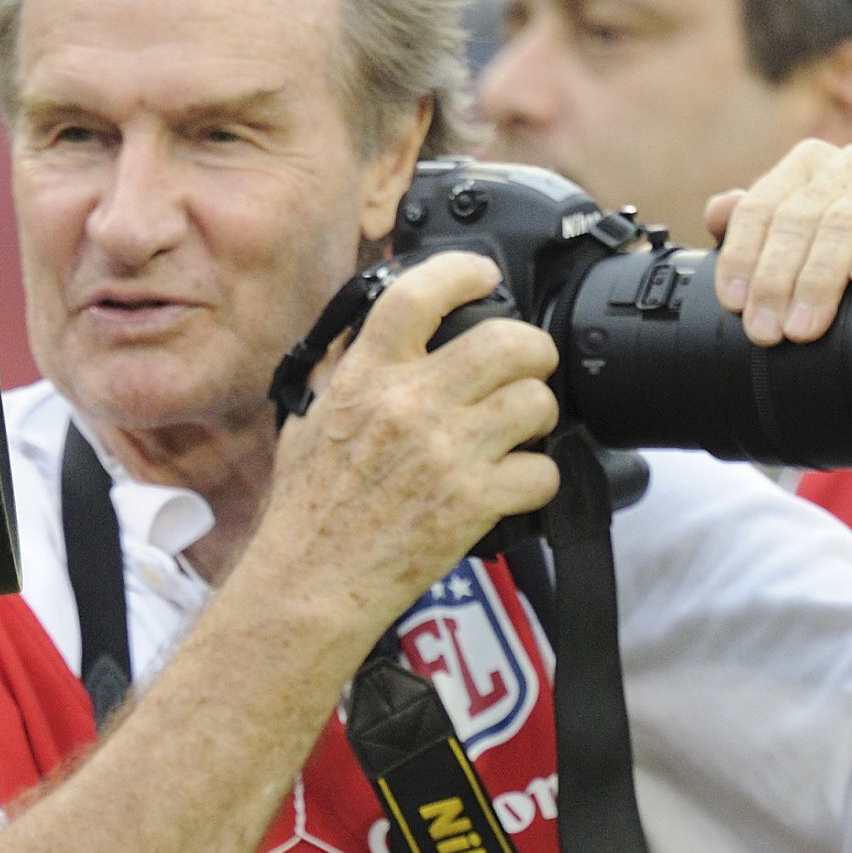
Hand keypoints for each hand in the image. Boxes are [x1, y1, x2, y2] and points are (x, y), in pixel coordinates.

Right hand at [235, 250, 560, 638]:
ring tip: (521, 428)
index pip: (420, 294)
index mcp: (366, 376)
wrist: (311, 581)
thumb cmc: (310, 506)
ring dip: (538, 413)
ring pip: (535, 401)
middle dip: (531, 349)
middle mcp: (409, 405)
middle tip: (526, 364)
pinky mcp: (473, 502)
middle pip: (507, 341)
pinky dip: (538, 478)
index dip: (464, 271)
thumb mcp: (311, 416)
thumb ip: (347, 368)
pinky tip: (515, 483)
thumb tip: (375, 328)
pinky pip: (541, 471)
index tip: (483, 275)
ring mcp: (446, 453)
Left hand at [706, 141, 851, 344]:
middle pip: (798, 218)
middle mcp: (850, 163)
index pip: (760, 207)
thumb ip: (762, 227)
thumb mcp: (808, 243)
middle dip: (777, 280)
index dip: (742, 256)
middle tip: (768, 331)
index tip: (734, 303)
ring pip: (844, 221)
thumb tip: (716, 213)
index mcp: (808, 166)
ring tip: (805, 327)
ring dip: (820, 278)